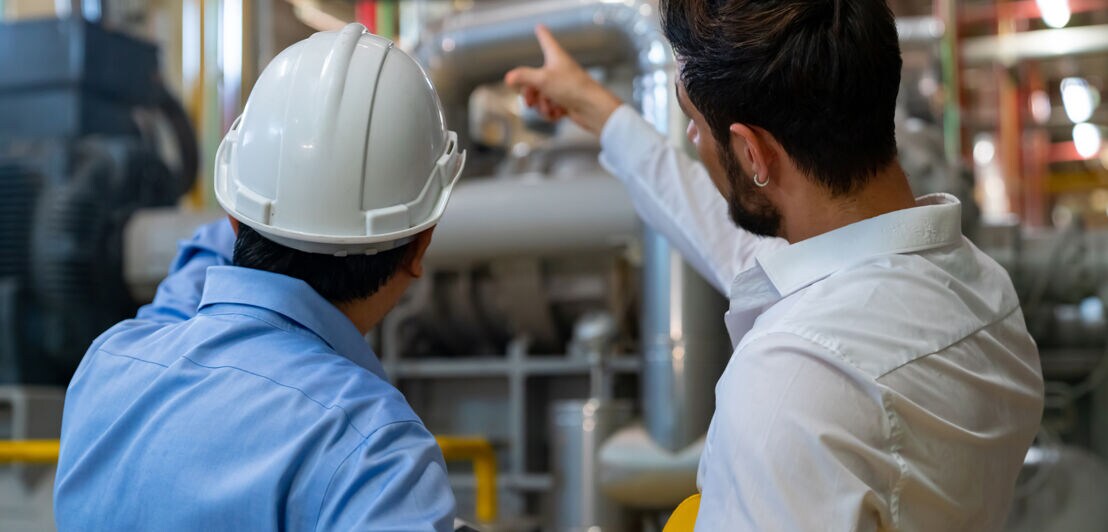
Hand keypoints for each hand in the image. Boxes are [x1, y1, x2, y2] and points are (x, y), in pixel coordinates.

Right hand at [504, 25, 623, 134]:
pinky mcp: (565, 102)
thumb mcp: (542, 80)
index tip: (540, 27)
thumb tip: (508, 78)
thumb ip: (523, 77)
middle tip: (529, 100)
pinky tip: (559, 114)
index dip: (542, 33)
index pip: (546, 40)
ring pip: (540, 95)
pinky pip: (549, 107)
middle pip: (534, 77)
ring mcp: (562, 87)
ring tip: (550, 108)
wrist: (592, 109)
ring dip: (542, 105)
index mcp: (556, 57)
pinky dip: (551, 112)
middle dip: (530, 92)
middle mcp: (559, 70)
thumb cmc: (572, 88)